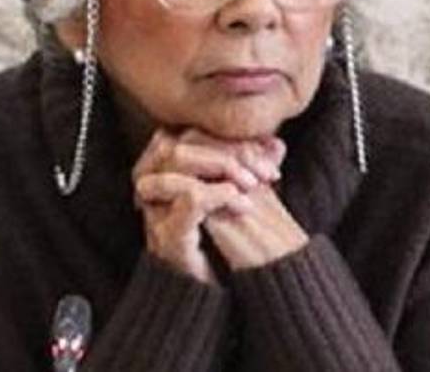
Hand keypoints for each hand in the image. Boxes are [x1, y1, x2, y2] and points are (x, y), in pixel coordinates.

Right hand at [165, 130, 306, 270]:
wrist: (212, 296)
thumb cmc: (222, 245)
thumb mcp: (238, 200)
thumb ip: (251, 171)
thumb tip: (276, 143)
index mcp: (165, 175)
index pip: (188, 133)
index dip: (228, 139)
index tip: (268, 156)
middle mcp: (153, 189)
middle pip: (179, 141)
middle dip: (227, 150)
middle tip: (262, 172)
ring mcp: (156, 212)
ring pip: (175, 160)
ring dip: (221, 165)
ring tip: (252, 185)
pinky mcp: (168, 237)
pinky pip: (188, 199)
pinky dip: (217, 193)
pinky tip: (240, 202)